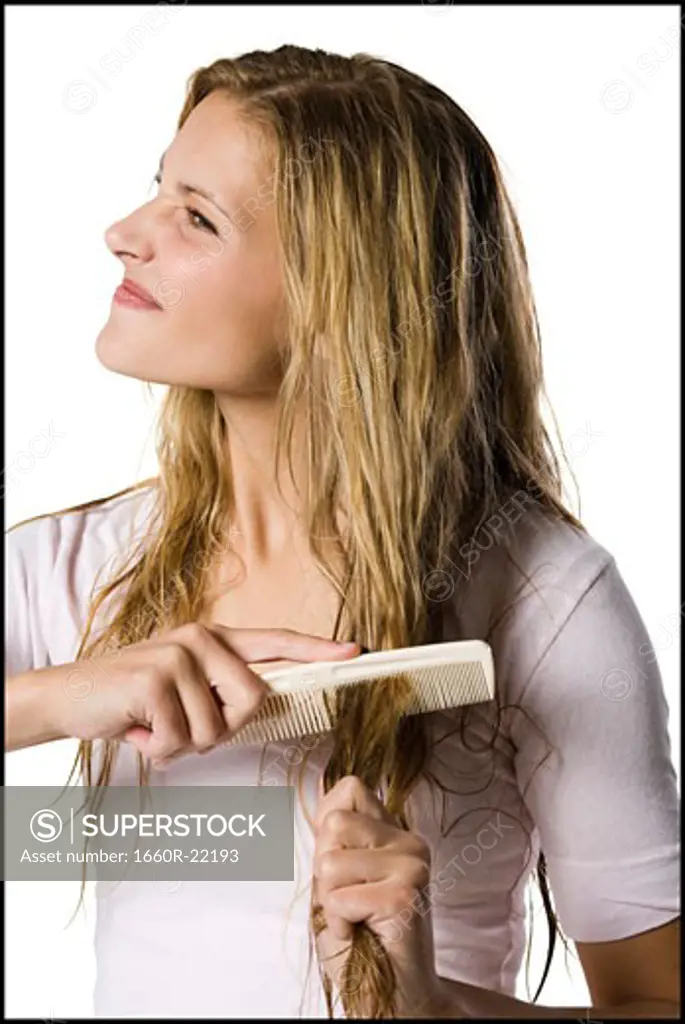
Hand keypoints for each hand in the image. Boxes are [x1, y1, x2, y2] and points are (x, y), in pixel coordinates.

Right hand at [44, 625, 359, 767]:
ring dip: (185, 744)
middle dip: (223, 728)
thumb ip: (221, 687)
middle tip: (184, 725)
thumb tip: (264, 703)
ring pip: (217, 728)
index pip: (276, 641)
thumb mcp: (183, 685)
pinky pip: (183, 739)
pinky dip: (160, 749)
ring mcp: (179, 655)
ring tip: (155, 725)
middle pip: (256, 699)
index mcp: (214, 639)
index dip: (317, 649)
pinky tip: (138, 729)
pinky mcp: (156, 679)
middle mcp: (202, 638)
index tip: (354, 652)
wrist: (71, 697)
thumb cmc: (134, 699)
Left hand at [312, 775, 446, 1017]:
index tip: (337, 867)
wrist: (387, 993)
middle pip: (334, 823)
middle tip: (348, 900)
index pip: (350, 788)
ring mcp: (413, 866)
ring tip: (355, 918)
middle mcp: (410, 841)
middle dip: (324, 868)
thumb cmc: (358, 937)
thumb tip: (321, 787)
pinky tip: (362, 932)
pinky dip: (340, 921)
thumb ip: (334, 834)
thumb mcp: (335, 876)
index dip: (327, 826)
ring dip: (331, 899)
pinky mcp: (406, 895)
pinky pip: (340, 897)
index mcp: (394, 831)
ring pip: (331, 861)